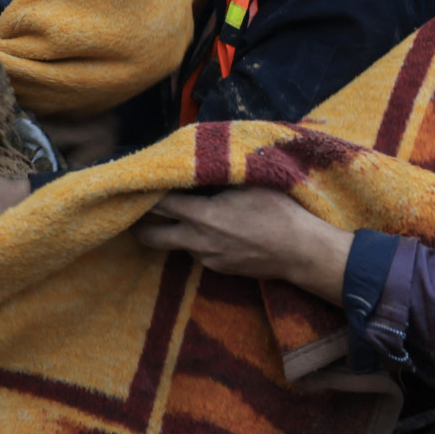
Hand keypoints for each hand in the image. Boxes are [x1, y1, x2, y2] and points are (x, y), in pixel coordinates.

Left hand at [132, 189, 352, 302]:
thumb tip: (197, 163)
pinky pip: (198, 253)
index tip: (133, 186)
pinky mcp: (219, 269)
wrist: (301, 252)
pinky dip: (196, 240)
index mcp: (202, 216)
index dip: (142, 194)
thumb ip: (217, 176)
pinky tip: (211, 229)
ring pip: (176, 244)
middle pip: (151, 237)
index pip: (158, 205)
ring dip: (173, 231)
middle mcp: (198, 241)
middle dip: (139, 225)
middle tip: (136, 211)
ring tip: (178, 214)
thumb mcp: (247, 183)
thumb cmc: (278, 211)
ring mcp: (207, 259)